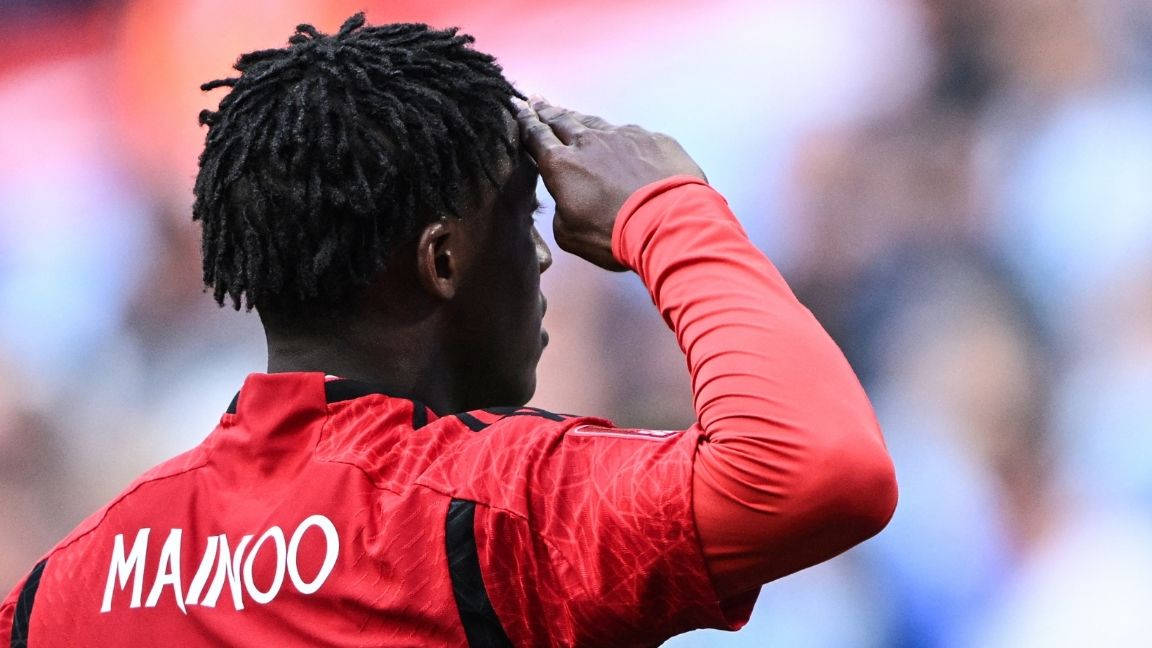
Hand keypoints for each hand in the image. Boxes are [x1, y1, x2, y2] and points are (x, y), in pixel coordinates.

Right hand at [516, 98, 705, 270]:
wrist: (667, 222)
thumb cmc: (613, 234)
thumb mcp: (569, 233)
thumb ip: (562, 208)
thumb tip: (569, 198)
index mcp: (562, 164)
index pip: (537, 136)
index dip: (525, 121)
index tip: (518, 106)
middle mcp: (589, 142)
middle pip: (562, 120)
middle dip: (547, 111)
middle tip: (537, 100)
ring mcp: (623, 136)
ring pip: (594, 122)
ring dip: (579, 119)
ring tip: (570, 115)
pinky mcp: (652, 139)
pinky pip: (630, 133)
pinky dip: (619, 136)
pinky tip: (619, 139)